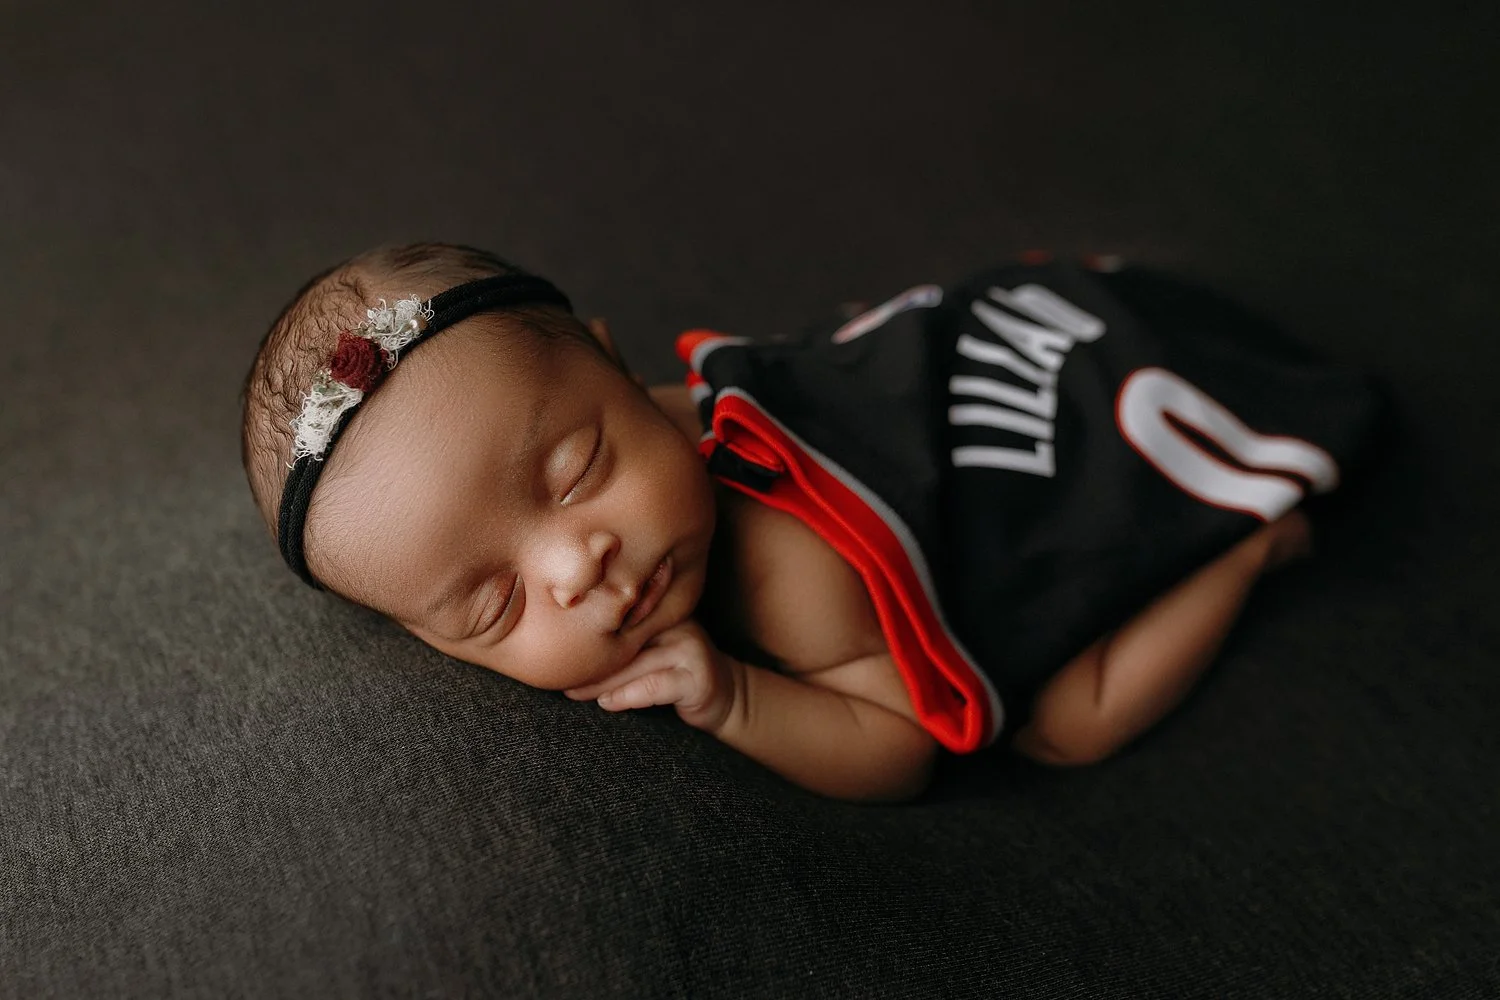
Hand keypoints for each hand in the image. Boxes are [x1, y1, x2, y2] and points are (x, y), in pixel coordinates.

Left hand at [564, 620, 740, 732]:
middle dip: (588, 661)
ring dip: (601, 681)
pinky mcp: (698, 677)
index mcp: (660, 609)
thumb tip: (566, 650)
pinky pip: (654, 684)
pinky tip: (607, 703)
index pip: (617, 616)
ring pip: (635, 663)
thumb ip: (620, 644)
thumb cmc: (674, 673)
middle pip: (623, 639)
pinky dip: (627, 695)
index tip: (555, 651)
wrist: (726, 695)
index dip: (585, 633)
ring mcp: (689, 647)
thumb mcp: (648, 651)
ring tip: (573, 693)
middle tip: (558, 676)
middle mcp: (676, 621)